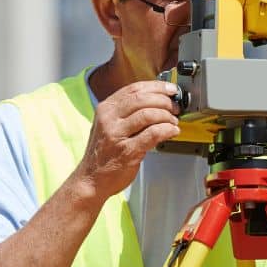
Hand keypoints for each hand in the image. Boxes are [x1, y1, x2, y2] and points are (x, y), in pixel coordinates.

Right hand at [74, 80, 180, 200]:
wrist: (91, 180)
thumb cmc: (104, 154)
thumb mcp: (109, 125)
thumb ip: (128, 112)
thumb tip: (156, 101)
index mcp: (106, 109)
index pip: (134, 89)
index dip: (156, 87)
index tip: (171, 89)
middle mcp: (109, 119)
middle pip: (142, 99)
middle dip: (164, 101)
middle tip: (175, 108)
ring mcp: (117, 135)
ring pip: (148, 114)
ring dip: (167, 117)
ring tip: (173, 122)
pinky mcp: (127, 151)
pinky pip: (152, 134)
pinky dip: (167, 130)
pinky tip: (172, 132)